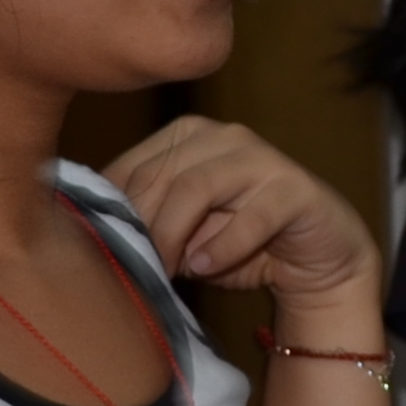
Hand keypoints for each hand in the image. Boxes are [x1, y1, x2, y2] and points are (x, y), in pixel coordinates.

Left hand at [106, 115, 380, 318]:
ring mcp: (263, 158)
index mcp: (186, 136)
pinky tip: (205, 267)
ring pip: (196, 187)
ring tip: (168, 270)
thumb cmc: (236, 245)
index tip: (106, 255)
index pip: (130, 168)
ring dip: (174, 234)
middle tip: (137, 270)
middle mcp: (223, 136)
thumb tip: (90, 233)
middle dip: (142, 228)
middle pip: (158, 176)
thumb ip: (144, 224)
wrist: (315, 260)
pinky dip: (223, 245)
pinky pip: (252, 215)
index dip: (112, 214)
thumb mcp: (180, 235)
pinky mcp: (296, 189)